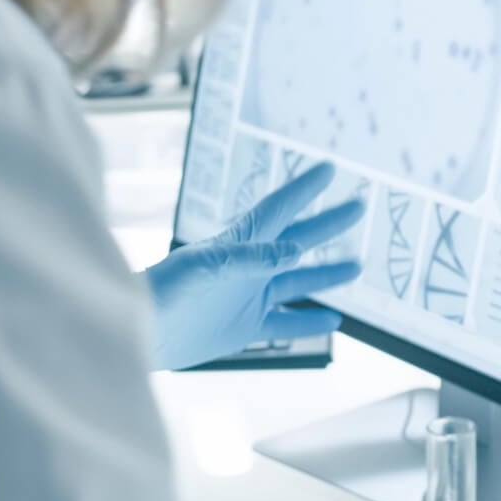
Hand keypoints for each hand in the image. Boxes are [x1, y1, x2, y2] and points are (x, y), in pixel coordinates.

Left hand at [144, 162, 363, 369]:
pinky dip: (309, 321)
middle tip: (360, 206)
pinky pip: (286, 323)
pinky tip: (334, 319)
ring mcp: (248, 297)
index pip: (280, 208)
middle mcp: (250, 266)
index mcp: (239, 243)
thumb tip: (294, 251)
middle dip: (329, 223)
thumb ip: (248, 259)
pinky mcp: (244, 327)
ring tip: (357, 265)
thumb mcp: (204, 268)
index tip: (330, 167)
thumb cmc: (164, 293)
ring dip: (327, 272)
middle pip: (299, 239)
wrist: (140, 334)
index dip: (304, 187)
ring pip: (298, 280)